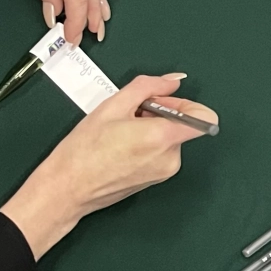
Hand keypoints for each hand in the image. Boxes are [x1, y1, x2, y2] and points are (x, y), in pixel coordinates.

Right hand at [1, 74, 217, 259]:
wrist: (65, 190)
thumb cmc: (84, 151)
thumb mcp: (114, 105)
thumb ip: (149, 86)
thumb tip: (172, 80)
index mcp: (163, 138)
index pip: (205, 118)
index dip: (186, 103)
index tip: (163, 101)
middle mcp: (169, 158)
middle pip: (181, 125)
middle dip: (160, 113)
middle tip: (130, 114)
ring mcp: (162, 173)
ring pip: (168, 139)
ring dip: (151, 129)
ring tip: (120, 132)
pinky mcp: (153, 181)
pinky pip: (159, 153)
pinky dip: (146, 144)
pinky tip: (120, 146)